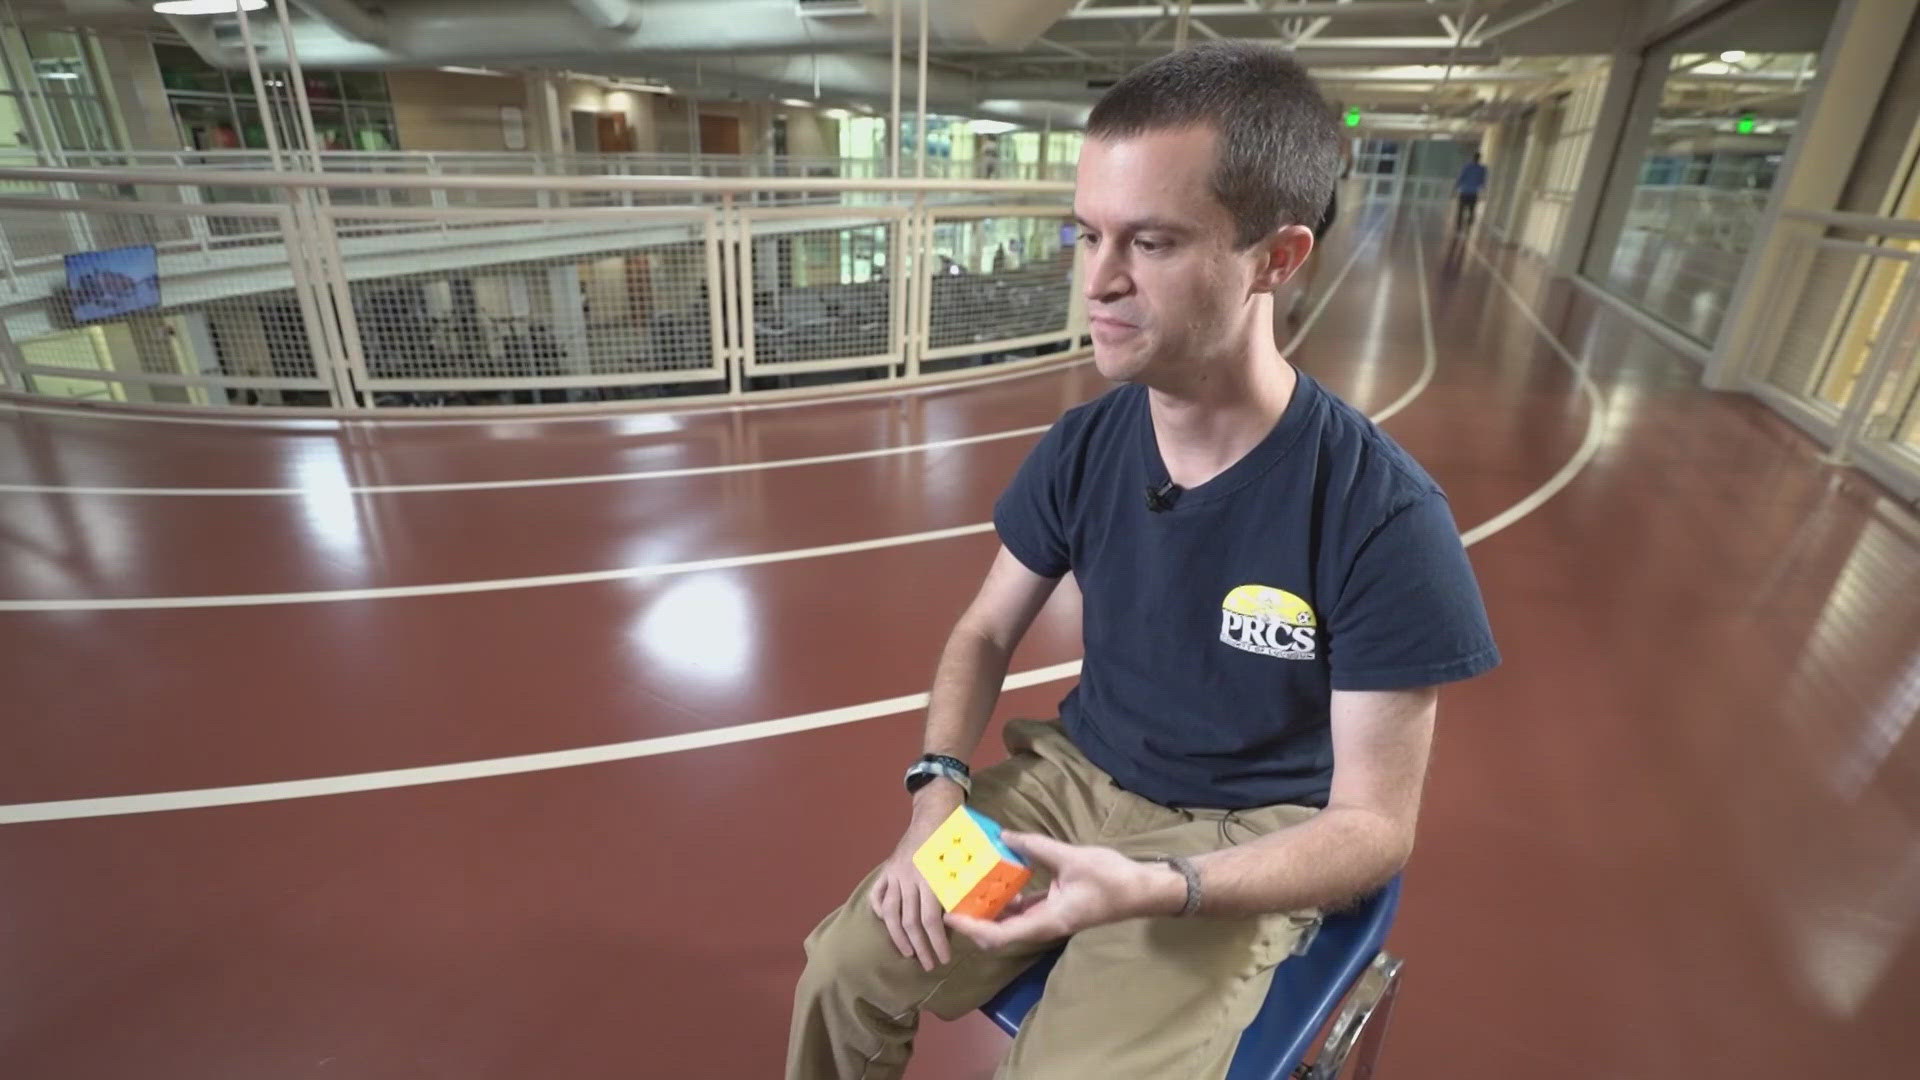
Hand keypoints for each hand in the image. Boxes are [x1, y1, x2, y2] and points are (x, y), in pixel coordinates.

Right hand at [867, 783, 963, 970]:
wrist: (934, 810)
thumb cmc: (957, 834)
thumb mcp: (968, 858)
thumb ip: (973, 884)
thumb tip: (997, 906)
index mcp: (931, 876)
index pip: (931, 920)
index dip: (937, 943)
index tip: (944, 959)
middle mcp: (909, 877)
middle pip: (910, 922)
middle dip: (920, 947)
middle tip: (929, 965)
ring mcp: (895, 873)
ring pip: (891, 913)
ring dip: (899, 937)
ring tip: (908, 953)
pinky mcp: (887, 869)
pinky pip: (878, 895)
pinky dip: (880, 911)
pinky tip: (888, 925)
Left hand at [944, 832, 1183, 951]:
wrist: (1143, 890)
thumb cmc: (1111, 878)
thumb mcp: (1071, 857)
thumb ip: (1036, 847)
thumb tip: (1005, 835)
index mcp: (1047, 921)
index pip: (1000, 936)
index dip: (972, 929)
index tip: (950, 916)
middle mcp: (1045, 925)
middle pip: (1000, 934)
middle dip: (974, 922)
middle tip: (952, 900)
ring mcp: (1050, 918)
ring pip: (1010, 922)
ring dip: (989, 910)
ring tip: (966, 888)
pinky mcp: (1056, 908)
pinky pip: (1024, 909)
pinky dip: (1007, 898)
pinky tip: (996, 879)